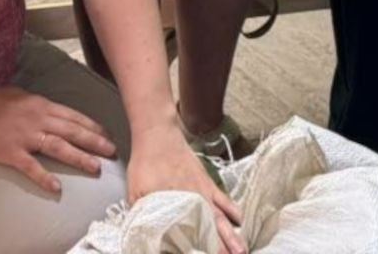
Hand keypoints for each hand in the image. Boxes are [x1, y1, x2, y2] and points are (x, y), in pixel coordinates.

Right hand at [0, 85, 116, 196]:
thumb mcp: (19, 96)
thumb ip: (37, 105)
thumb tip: (50, 111)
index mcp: (41, 105)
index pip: (73, 116)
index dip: (93, 126)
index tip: (108, 134)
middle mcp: (37, 118)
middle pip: (72, 131)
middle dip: (95, 141)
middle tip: (113, 151)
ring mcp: (24, 136)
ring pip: (58, 147)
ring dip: (79, 158)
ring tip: (96, 168)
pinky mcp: (9, 152)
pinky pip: (31, 167)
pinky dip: (45, 177)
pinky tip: (57, 186)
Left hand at [127, 123, 245, 252]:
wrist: (158, 134)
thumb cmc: (146, 163)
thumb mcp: (136, 192)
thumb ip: (142, 216)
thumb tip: (144, 237)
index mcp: (176, 204)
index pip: (190, 235)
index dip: (200, 248)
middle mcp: (193, 199)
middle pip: (211, 228)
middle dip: (222, 247)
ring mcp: (203, 189)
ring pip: (220, 216)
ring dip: (231, 234)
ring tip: (241, 250)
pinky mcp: (206, 180)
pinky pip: (222, 198)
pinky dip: (231, 209)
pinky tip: (239, 219)